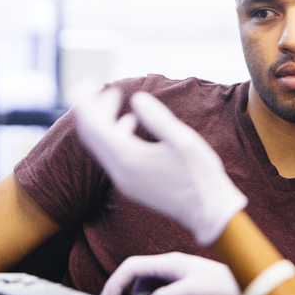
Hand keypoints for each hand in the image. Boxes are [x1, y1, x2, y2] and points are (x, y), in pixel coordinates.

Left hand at [73, 88, 247, 245]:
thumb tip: (136, 98)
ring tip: (116, 98)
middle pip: (92, 134)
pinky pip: (112, 155)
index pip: (93, 125)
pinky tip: (129, 124)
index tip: (89, 80)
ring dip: (103, 120)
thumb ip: (157, 118)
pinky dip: (113, 135)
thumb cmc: (200, 176)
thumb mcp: (183, 141)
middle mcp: (119, 171)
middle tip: (102, 86)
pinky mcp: (132, 185)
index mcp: (127, 158)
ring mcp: (124, 181)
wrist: (208, 214)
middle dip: (93, 107)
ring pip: (101, 145)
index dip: (85, 100)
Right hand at [101, 252, 240, 294]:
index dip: (115, 282)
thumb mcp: (192, 293)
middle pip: (135, 275)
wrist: (247, 290)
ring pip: (146, 285)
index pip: (131, 266)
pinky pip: (157, 292)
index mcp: (169, 263)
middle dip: (121, 291)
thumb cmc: (224, 288)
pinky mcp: (182, 286)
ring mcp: (176, 276)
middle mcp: (170, 267)